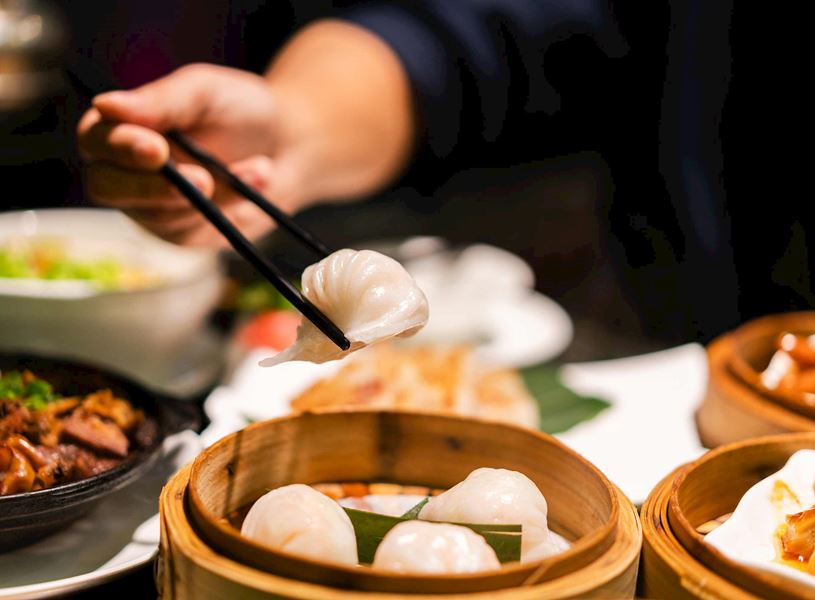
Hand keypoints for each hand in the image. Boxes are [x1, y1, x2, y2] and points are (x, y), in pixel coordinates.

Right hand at [77, 20, 414, 246]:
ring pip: (158, 214)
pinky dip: (229, 208)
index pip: (96, 140)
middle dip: (153, 187)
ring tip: (259, 167)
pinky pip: (194, 230)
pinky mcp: (185, 233)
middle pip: (108, 188)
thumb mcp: (207, 92)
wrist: (291, 145)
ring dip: (211, 194)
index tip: (156, 148)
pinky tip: (259, 181)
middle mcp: (127, 170)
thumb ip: (163, 100)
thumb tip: (106, 105)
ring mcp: (153, 207)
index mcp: (123, 128)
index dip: (120, 147)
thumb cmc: (242, 110)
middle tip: (202, 179)